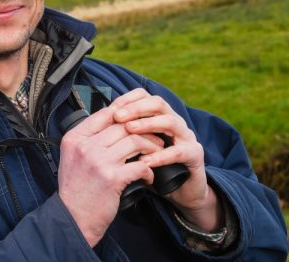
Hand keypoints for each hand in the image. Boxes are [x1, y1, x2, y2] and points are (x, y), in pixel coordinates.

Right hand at [57, 102, 160, 246]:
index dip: (126, 114)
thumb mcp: (72, 157)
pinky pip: (140, 166)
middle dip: (144, 129)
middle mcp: (85, 146)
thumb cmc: (75, 189)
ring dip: (151, 147)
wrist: (71, 219)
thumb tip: (112, 123)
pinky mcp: (112, 178)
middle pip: (123, 125)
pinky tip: (149, 176)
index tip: (139, 121)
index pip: (105, 114)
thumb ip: (87, 140)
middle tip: (156, 137)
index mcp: (74, 138)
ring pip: (135, 141)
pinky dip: (149, 170)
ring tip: (157, 153)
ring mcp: (98, 161)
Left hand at [112, 89, 222, 231]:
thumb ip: (121, 136)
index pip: (145, 97)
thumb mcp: (134, 149)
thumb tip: (94, 127)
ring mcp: (186, 137)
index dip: (128, 100)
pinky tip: (145, 161)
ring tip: (130, 131)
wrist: (180, 191)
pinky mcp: (194, 155)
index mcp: (160, 116)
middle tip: (118, 116)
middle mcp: (175, 122)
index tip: (110, 108)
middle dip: (136, 108)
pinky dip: (160, 155)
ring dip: (148, 124)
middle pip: (158, 103)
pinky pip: (178, 151)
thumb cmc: (152, 168)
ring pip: (170, 121)